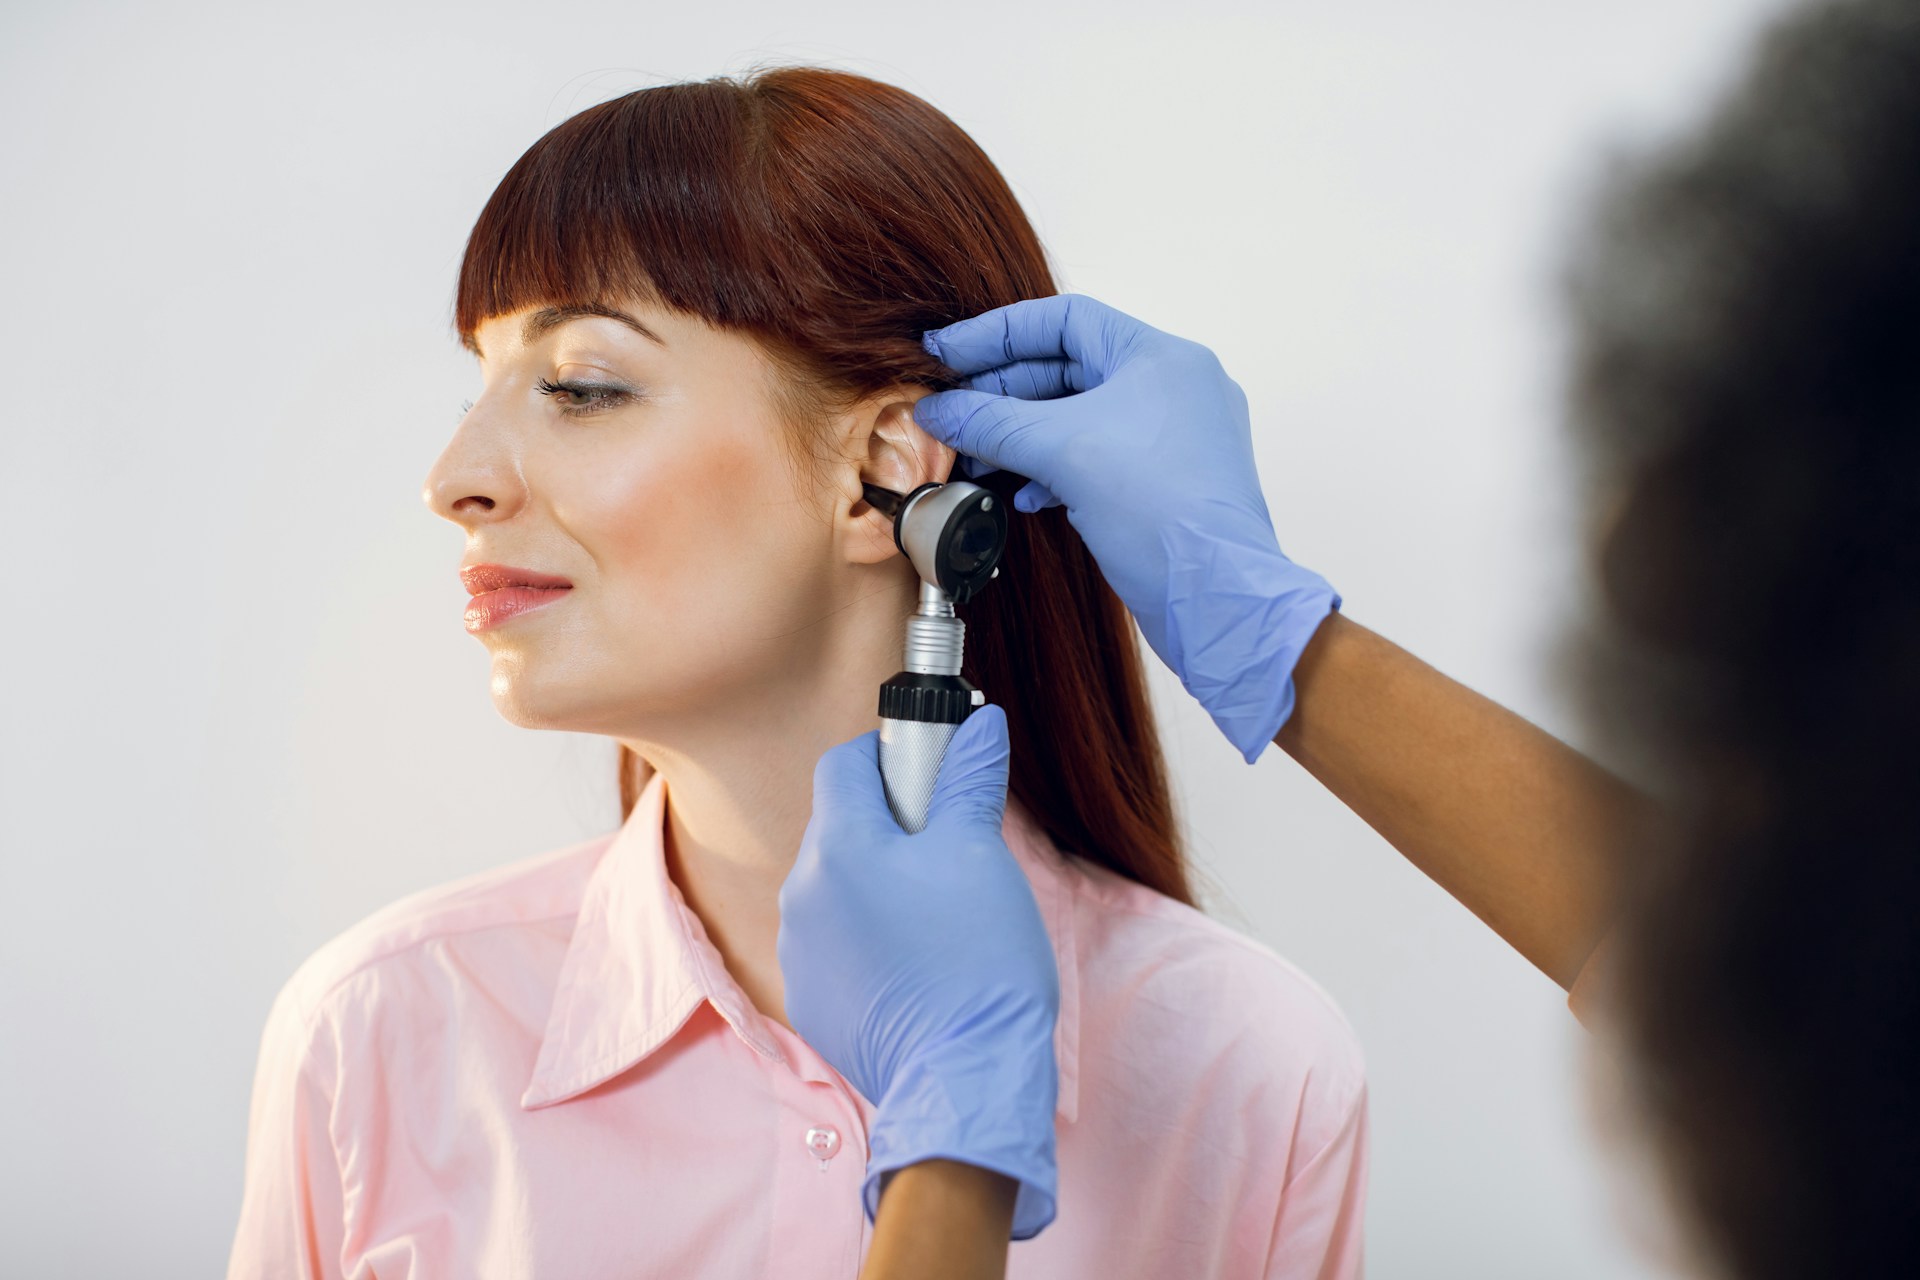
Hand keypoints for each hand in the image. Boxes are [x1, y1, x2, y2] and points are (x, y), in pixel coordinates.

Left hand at [778, 705, 1059, 1239]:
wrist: (965, 1080)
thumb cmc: (977, 961)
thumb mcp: (981, 854)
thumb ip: (968, 779)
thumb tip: (977, 723)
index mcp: (837, 849)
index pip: (843, 765)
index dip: (889, 756)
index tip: (931, 773)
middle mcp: (800, 896)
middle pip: (838, 826)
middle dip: (888, 825)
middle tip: (947, 847)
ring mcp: (798, 954)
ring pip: (835, 888)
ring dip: (876, 884)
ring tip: (936, 915)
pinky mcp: (809, 1002)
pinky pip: (833, 946)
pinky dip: (867, 940)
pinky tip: (916, 963)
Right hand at [914, 294, 1340, 760]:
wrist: (1217, 597)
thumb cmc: (1166, 513)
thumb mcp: (1064, 453)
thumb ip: (993, 423)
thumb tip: (938, 410)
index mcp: (1160, 357)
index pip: (1065, 321)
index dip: (997, 333)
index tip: (947, 353)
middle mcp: (1173, 388)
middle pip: (1068, 368)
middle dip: (1003, 394)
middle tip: (951, 413)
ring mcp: (1173, 438)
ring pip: (1080, 419)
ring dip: (1022, 437)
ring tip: (974, 459)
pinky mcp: (1165, 485)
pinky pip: (1097, 460)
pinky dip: (1053, 471)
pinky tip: (1023, 495)